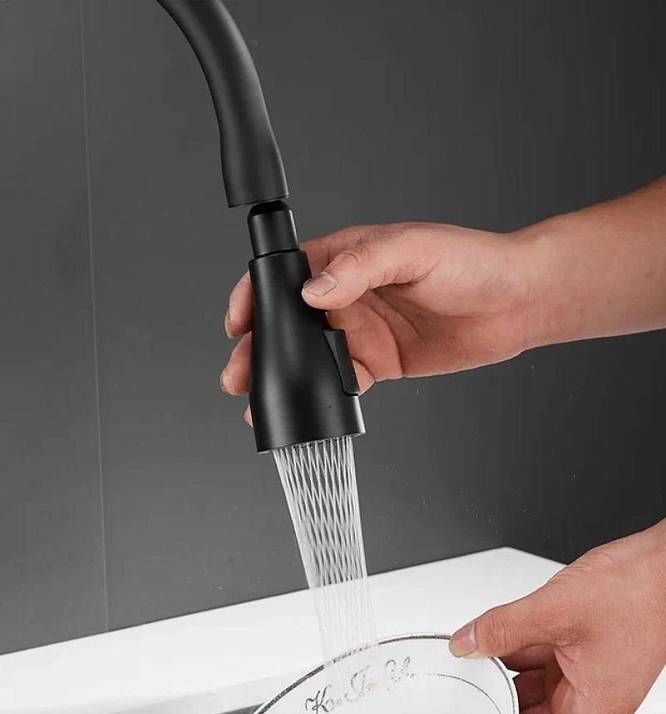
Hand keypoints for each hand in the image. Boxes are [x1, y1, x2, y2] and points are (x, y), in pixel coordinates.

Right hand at [220, 222, 538, 417]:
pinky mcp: (381, 363)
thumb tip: (314, 290)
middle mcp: (348, 295)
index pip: (286, 274)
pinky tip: (312, 409)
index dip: (255, 296)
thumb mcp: (412, 250)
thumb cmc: (472, 261)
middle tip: (239, 375)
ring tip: (262, 402)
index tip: (237, 321)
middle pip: (289, 323)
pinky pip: (342, 382)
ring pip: (309, 357)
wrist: (517, 303)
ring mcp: (363, 331)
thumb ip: (360, 268)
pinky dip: (324, 397)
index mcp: (346, 258)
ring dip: (285, 378)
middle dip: (259, 349)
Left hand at [449, 522, 665, 713]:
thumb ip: (503, 628)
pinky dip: (516, 654)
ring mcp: (587, 676)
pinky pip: (541, 664)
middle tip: (465, 694)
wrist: (665, 563)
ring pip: (533, 693)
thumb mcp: (556, 608)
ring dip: (503, 678)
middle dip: (497, 711)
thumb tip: (468, 643)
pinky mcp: (583, 652)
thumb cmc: (640, 590)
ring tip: (475, 662)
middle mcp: (591, 700)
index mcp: (592, 710)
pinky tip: (494, 639)